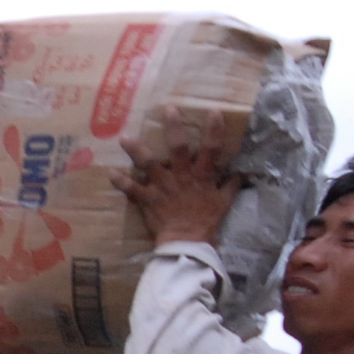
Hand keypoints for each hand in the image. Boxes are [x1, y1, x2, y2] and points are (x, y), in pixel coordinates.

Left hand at [113, 105, 243, 246]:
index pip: (212, 149)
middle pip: (178, 148)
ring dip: (136, 150)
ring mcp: (163, 187)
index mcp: (202, 176)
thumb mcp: (224, 202)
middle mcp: (182, 176)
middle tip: (167, 109)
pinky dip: (120, 181)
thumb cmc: (206, 222)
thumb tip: (242, 172)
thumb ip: (231, 185)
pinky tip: (110, 172)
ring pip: (149, 164)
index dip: (214, 130)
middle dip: (173, 127)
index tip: (213, 111)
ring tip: (124, 138)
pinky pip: (132, 189)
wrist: (188, 243)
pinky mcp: (148, 199)